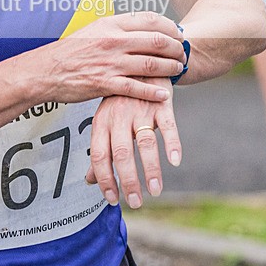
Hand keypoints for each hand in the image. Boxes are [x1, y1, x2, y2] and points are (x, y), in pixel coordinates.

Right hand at [39, 11, 185, 104]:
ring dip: (170, 68)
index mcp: (110, 24)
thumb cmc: (69, 51)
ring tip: (178, 70)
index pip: (150, 19)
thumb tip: (139, 27)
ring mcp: (110, 62)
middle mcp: (112, 40)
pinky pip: (136, 88)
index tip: (178, 33)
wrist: (45, 71)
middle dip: (176, 48)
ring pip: (151, 64)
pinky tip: (163, 94)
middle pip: (157, 41)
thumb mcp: (93, 30)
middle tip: (183, 53)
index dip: (170, 26)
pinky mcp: (105, 83)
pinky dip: (153, 91)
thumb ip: (116, 28)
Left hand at [85, 77, 180, 208]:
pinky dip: (172, 143)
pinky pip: (168, 125)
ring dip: (151, 168)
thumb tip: (90, 181)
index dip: (105, 179)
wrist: (141, 63)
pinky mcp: (162, 103)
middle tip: (136, 202)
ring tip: (155, 191)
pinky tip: (175, 161)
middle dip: (128, 180)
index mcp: (102, 122)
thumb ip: (100, 150)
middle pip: (122, 152)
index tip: (113, 199)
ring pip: (145, 142)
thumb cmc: (119, 100)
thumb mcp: (104, 121)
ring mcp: (141, 109)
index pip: (100, 155)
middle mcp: (119, 116)